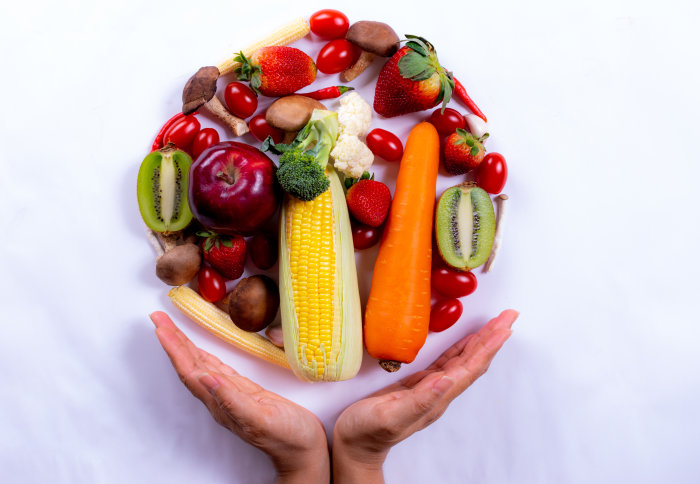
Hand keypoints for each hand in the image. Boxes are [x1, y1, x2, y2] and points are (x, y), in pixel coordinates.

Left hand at [150, 311, 329, 483]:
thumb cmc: (287, 437)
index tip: (161, 327)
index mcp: (220, 403)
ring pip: (200, 365)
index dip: (174, 348)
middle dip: (172, 341)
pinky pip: (217, 368)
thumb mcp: (261, 418)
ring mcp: (231, 395)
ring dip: (184, 345)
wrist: (302, 450)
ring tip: (171, 327)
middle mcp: (220, 398)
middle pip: (189, 365)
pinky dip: (205, 354)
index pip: (190, 371)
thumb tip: (207, 378)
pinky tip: (199, 349)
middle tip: (158, 318)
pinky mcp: (244, 391)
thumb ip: (233, 400)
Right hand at [332, 309, 517, 482]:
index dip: (488, 347)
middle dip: (492, 338)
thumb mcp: (390, 416)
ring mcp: (431, 389)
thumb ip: (419, 400)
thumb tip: (446, 380)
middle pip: (473, 361)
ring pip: (463, 360)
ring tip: (496, 324)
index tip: (504, 327)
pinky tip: (466, 340)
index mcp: (436, 398)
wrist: (355, 446)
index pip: (470, 368)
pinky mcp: (419, 385)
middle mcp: (439, 392)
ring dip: (481, 341)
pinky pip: (447, 362)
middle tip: (509, 316)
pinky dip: (460, 348)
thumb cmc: (367, 432)